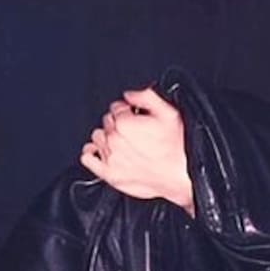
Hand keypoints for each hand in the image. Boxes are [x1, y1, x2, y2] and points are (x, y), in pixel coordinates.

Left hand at [80, 87, 195, 214]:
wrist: (182, 175)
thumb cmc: (178, 147)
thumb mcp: (169, 113)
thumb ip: (147, 97)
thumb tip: (130, 94)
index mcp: (125, 123)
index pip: (116, 107)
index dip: (128, 110)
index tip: (137, 116)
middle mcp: (114, 140)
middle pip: (107, 121)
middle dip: (119, 123)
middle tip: (136, 131)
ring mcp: (110, 158)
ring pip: (98, 137)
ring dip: (108, 137)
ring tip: (125, 142)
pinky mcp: (109, 174)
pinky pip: (87, 158)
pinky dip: (92, 153)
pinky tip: (104, 151)